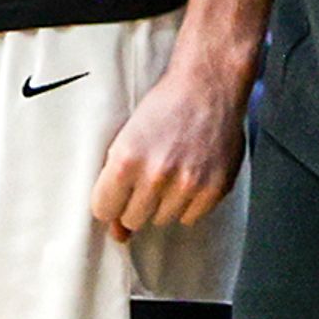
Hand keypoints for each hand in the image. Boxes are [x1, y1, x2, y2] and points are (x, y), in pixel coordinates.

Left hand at [93, 55, 249, 240]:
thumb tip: (118, 234)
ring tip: (174, 170)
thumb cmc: (165, 106)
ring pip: (162, 219)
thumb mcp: (127, 137)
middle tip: (150, 174)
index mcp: (127, 160)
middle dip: (137, 201)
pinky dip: (190, 202)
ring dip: (165, 202)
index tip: (119, 189)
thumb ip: (115, 184)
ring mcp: (188, 184)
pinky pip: (191, 217)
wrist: (209, 85)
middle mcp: (156, 175)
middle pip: (133, 219)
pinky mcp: (214, 189)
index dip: (111, 199)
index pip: (104, 210)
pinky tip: (192, 174)